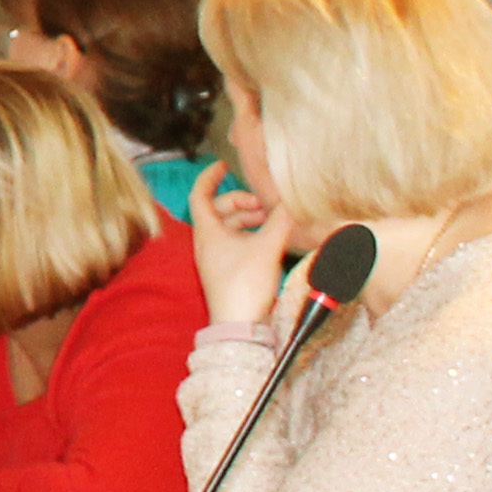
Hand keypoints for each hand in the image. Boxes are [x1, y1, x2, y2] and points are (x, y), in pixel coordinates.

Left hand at [189, 164, 294, 333]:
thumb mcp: (267, 248)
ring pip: (230, 227)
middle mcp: (208, 242)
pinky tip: (273, 237)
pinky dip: (253, 234)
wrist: (239, 325)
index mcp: (206, 232)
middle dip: (241, 201)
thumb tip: (292, 201)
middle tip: (265, 205)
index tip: (223, 166)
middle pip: (219, 209)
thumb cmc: (244, 285)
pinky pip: (238, 242)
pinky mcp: (230, 269)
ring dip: (250, 218)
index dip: (209, 177)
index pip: (199, 195)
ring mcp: (217, 257)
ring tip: (273, 219)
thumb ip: (281, 221)